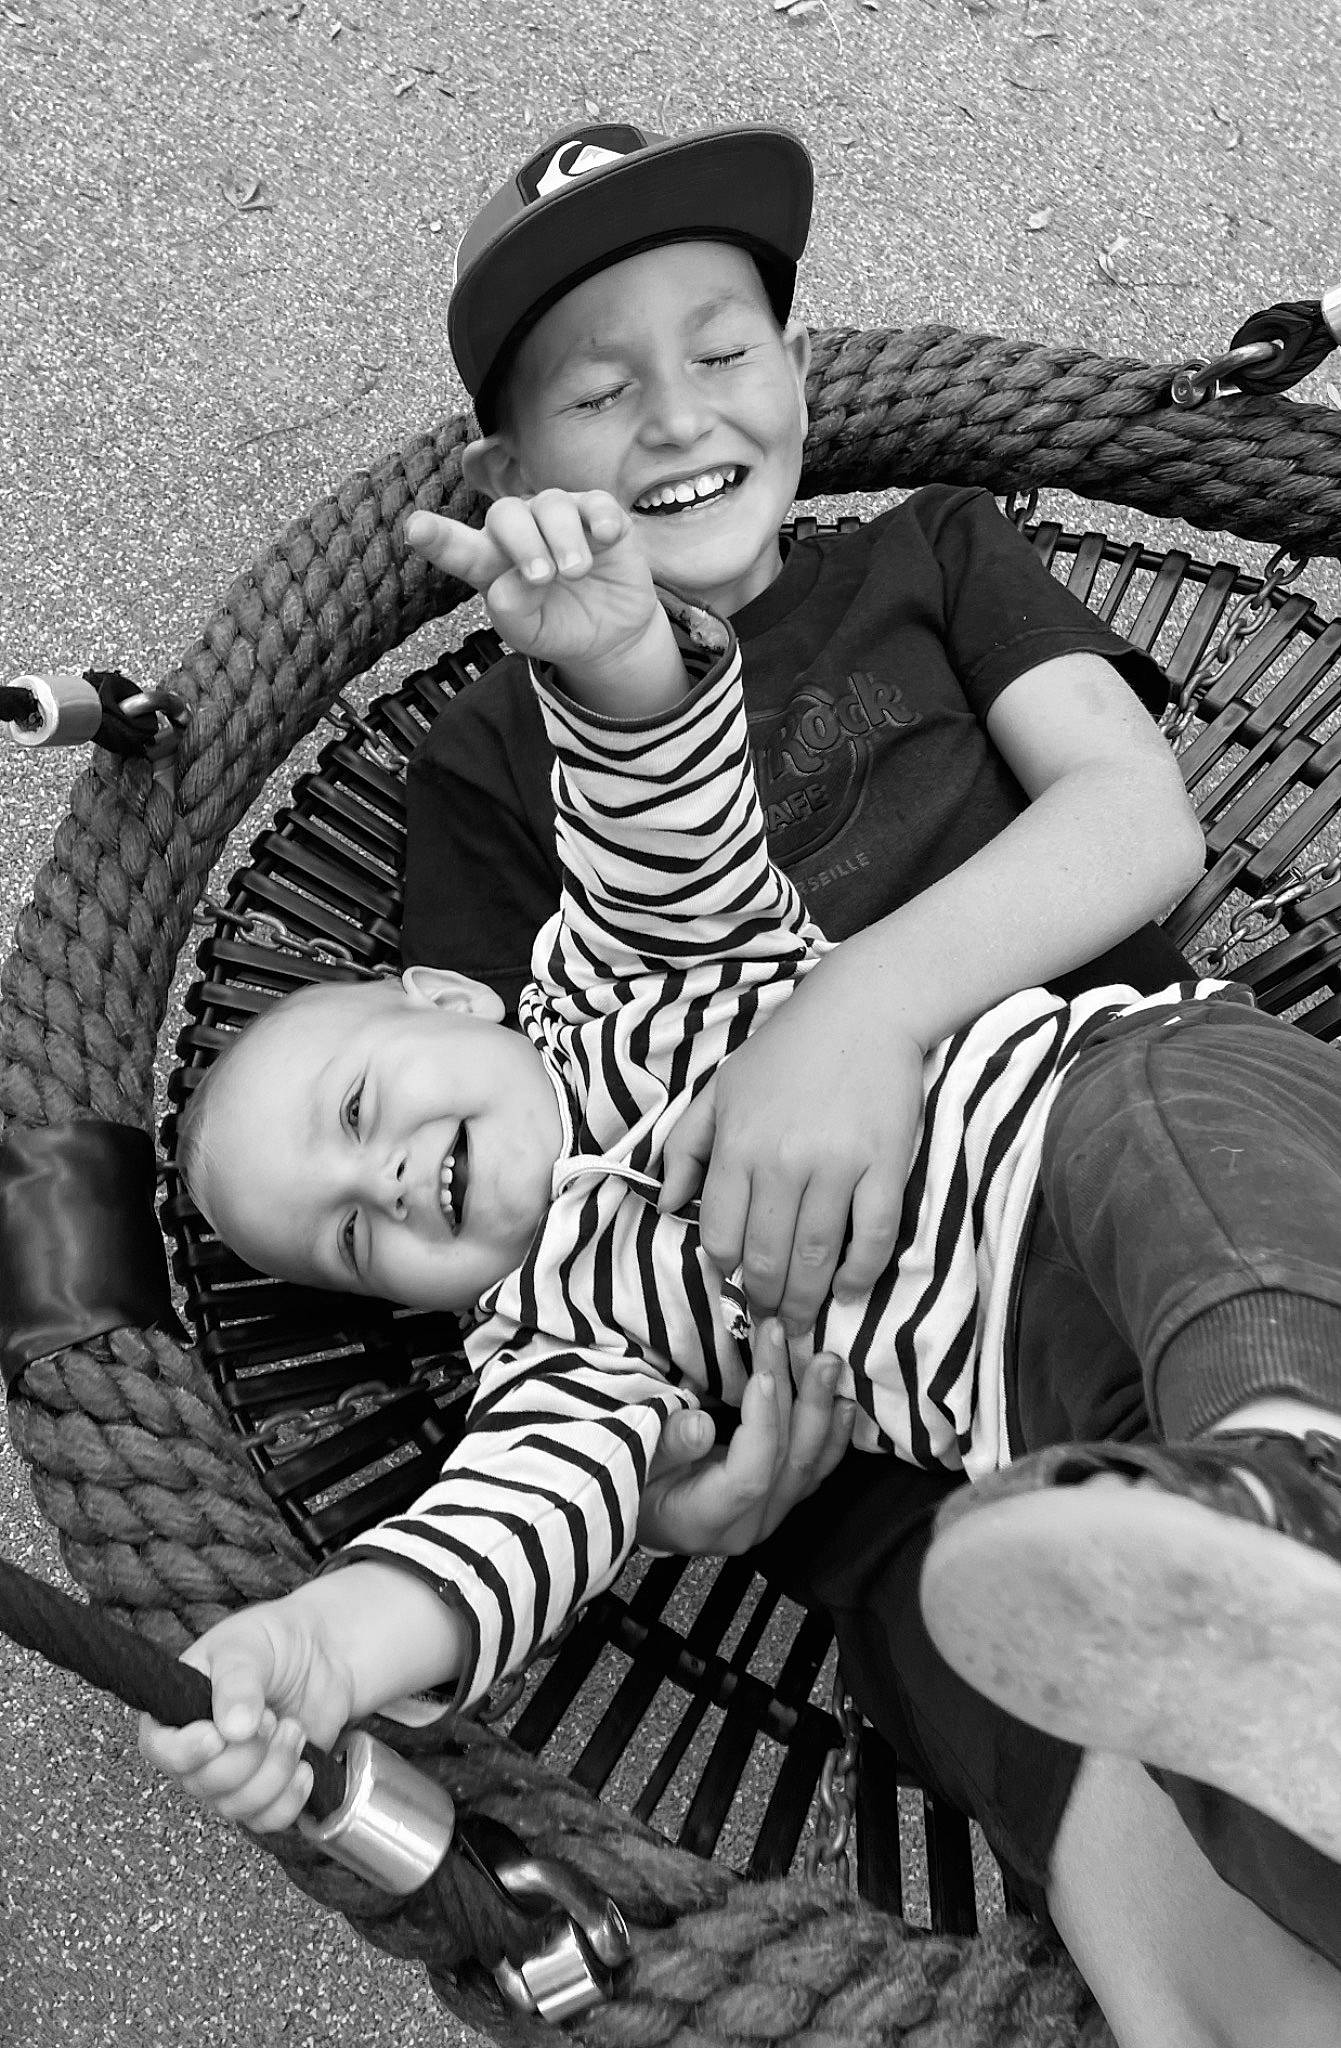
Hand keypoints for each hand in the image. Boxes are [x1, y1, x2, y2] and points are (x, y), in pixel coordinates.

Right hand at [137, 1594, 357, 1833]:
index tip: (217, 1736)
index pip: (159, 1749)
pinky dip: (290, 1799)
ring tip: (294, 1729)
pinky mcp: (265, 1792)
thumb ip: (237, 1683)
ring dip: (274, 1771)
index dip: (186, 1753)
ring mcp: (231, 1777)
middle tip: (273, 1718)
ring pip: (237, 1807)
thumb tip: (231, 1729)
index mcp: (177, 1711)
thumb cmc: (274, 1642)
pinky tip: (307, 1766)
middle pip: (202, 1785)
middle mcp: (197, 1752)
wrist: (323, 1654)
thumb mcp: (248, 1646)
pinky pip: (268, 1820)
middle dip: (246, 1756)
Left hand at [405, 493, 659, 676]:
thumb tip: (512, 585)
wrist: (606, 634)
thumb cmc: (555, 627)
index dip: (438, 537)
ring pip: (552, 505)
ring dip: (562, 537)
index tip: (416, 530)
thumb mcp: (529, 635)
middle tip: (542, 578)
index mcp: (490, 561)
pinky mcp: (600, 517)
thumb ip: (513, 614)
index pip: (458, 546)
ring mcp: (560, 519)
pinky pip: (597, 503)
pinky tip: (606, 536)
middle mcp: (520, 530)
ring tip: (575, 572)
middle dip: (522, 542)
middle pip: (507, 515)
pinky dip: (601, 516)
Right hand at [637, 1319, 854, 1555]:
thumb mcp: (630, 1463)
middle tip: (794, 1342)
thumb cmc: (630, 1482)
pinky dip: (832, 1435)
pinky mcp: (782, 1502)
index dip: (761, 1426)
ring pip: (808, 1465)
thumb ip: (665, 1446)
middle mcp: (747, 1526)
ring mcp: (770, 1516)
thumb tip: (699, 1423)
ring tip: (829, 1364)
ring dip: (820, 1409)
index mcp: (704, 1521)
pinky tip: (844, 1403)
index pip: (749, 1476)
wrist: (646, 1513)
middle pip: (783, 1460)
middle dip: (791, 1396)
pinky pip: (815, 1470)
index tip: (763, 1376)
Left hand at [661, 996, 924, 1334]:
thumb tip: (665, 1204)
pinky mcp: (884, 1167)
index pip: (721, 1235)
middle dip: (766, 1301)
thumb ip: (686, 1147)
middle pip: (766, 1257)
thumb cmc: (786, 1050)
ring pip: (816, 1257)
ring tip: (804, 1319)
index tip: (735, 1286)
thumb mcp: (721, 1089)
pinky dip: (859, 1274)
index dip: (725, 1272)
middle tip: (772, 1321)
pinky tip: (849, 1289)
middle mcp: (781, 1161)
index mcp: (738, 1145)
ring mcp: (836, 1166)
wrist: (862, 1009)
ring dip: (808, 1300)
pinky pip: (871, 1238)